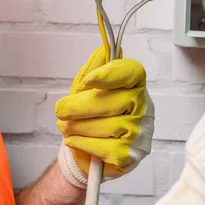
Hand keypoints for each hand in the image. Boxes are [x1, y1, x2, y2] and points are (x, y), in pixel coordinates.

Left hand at [55, 46, 153, 188]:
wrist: (87, 153)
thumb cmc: (89, 115)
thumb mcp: (87, 88)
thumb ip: (94, 68)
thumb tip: (103, 48)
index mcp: (134, 85)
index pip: (132, 72)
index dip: (110, 74)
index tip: (88, 80)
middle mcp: (143, 107)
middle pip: (114, 101)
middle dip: (81, 106)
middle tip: (62, 110)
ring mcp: (139, 133)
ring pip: (108, 126)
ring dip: (78, 127)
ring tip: (66, 126)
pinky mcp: (130, 156)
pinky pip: (105, 148)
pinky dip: (83, 143)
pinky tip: (74, 140)